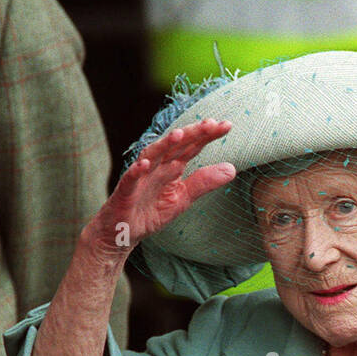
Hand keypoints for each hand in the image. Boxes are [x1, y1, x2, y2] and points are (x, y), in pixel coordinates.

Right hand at [80, 118, 235, 263]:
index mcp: (172, 167)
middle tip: (210, 124)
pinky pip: (130, 180)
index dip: (207, 136)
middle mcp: (157, 166)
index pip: (192, 147)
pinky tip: (144, 165)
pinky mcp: (125, 192)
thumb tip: (232, 169)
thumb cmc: (151, 212)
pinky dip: (136, 172)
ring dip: (164, 145)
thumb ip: (204, 183)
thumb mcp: (183, 199)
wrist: (124, 232)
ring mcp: (140, 177)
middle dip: (191, 133)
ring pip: (152, 156)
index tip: (227, 125)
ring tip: (179, 135)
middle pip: (175, 146)